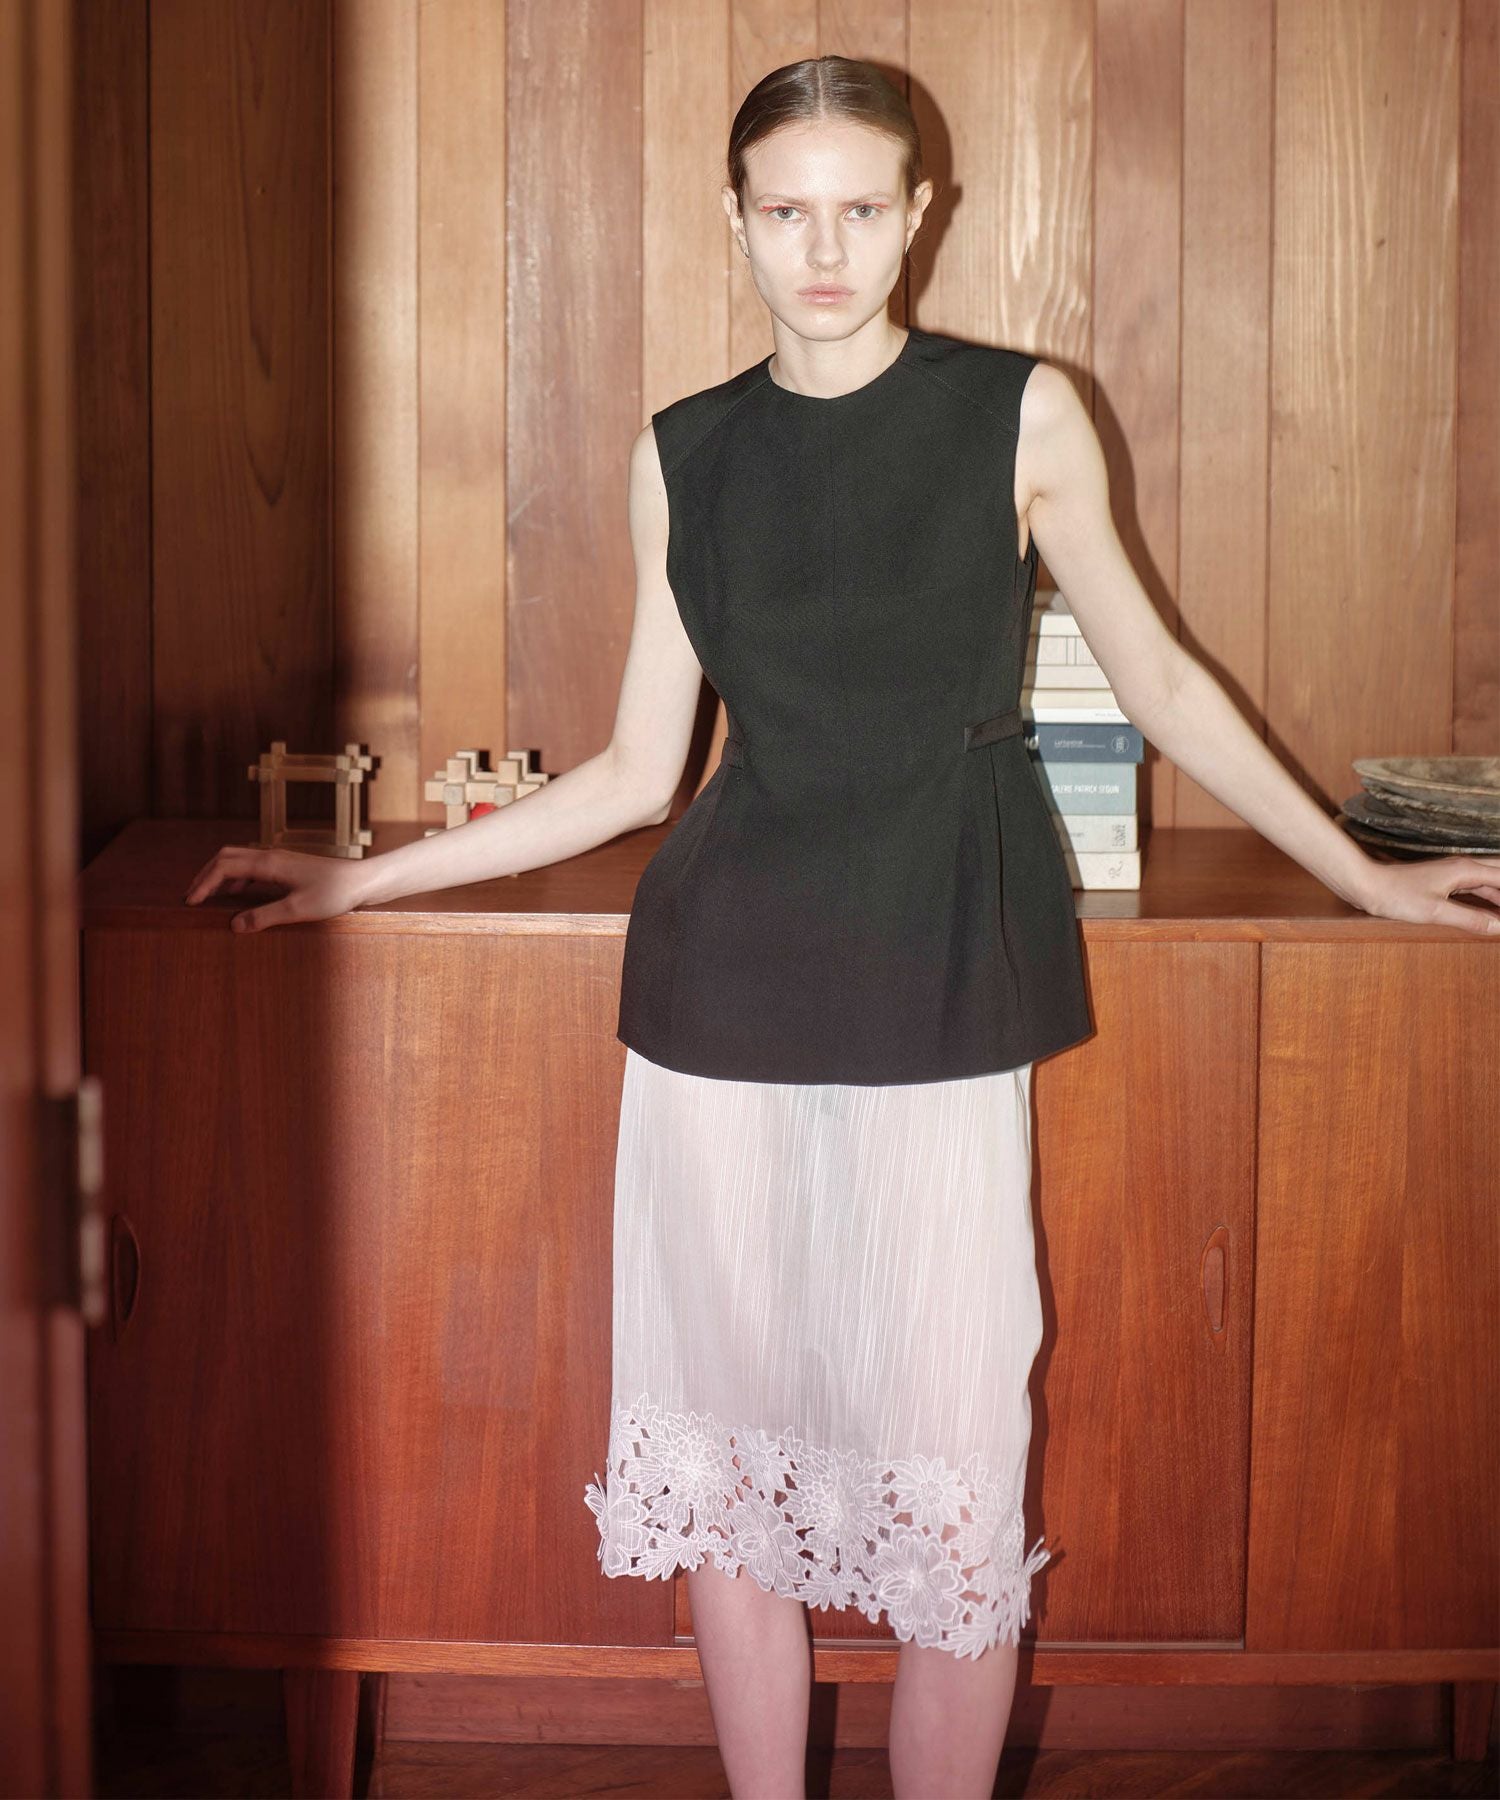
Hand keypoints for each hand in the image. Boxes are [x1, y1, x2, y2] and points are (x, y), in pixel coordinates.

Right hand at [183, 844, 368, 932]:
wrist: (362, 881)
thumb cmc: (334, 894)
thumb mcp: (298, 909)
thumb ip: (265, 916)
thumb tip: (234, 925)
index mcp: (269, 864)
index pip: (224, 867)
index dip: (203, 883)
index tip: (190, 902)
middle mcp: (270, 856)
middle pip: (226, 857)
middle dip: (205, 875)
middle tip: (191, 897)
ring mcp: (279, 861)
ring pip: (238, 861)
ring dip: (220, 876)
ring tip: (207, 897)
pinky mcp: (287, 868)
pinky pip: (252, 869)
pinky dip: (237, 880)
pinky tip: (237, 896)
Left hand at [1358, 852, 1499, 936]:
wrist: (1367, 885)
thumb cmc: (1397, 895)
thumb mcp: (1436, 912)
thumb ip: (1470, 919)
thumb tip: (1499, 927)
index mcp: (1466, 870)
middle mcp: (1463, 868)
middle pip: (1499, 874)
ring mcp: (1452, 873)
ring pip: (1488, 882)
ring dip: (1499, 896)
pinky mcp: (1442, 881)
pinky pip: (1474, 887)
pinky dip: (1487, 898)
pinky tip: (1490, 911)